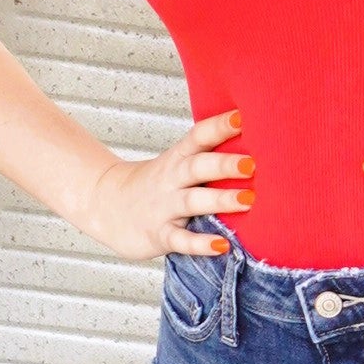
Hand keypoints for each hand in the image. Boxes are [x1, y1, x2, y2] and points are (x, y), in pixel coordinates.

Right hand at [76, 107, 253, 260]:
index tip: (241, 117)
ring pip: (192, 201)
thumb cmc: (155, 185)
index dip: (218, 126)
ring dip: (220, 200)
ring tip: (248, 200)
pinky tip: (222, 246)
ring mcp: (163, 207)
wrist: (105, 206)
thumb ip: (207, 156)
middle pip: (197, 167)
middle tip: (252, 164)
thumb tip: (257, 147)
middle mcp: (171, 179)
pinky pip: (180, 240)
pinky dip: (200, 244)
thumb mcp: (175, 164)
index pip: (198, 136)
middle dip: (224, 165)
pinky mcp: (158, 235)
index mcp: (177, 158)